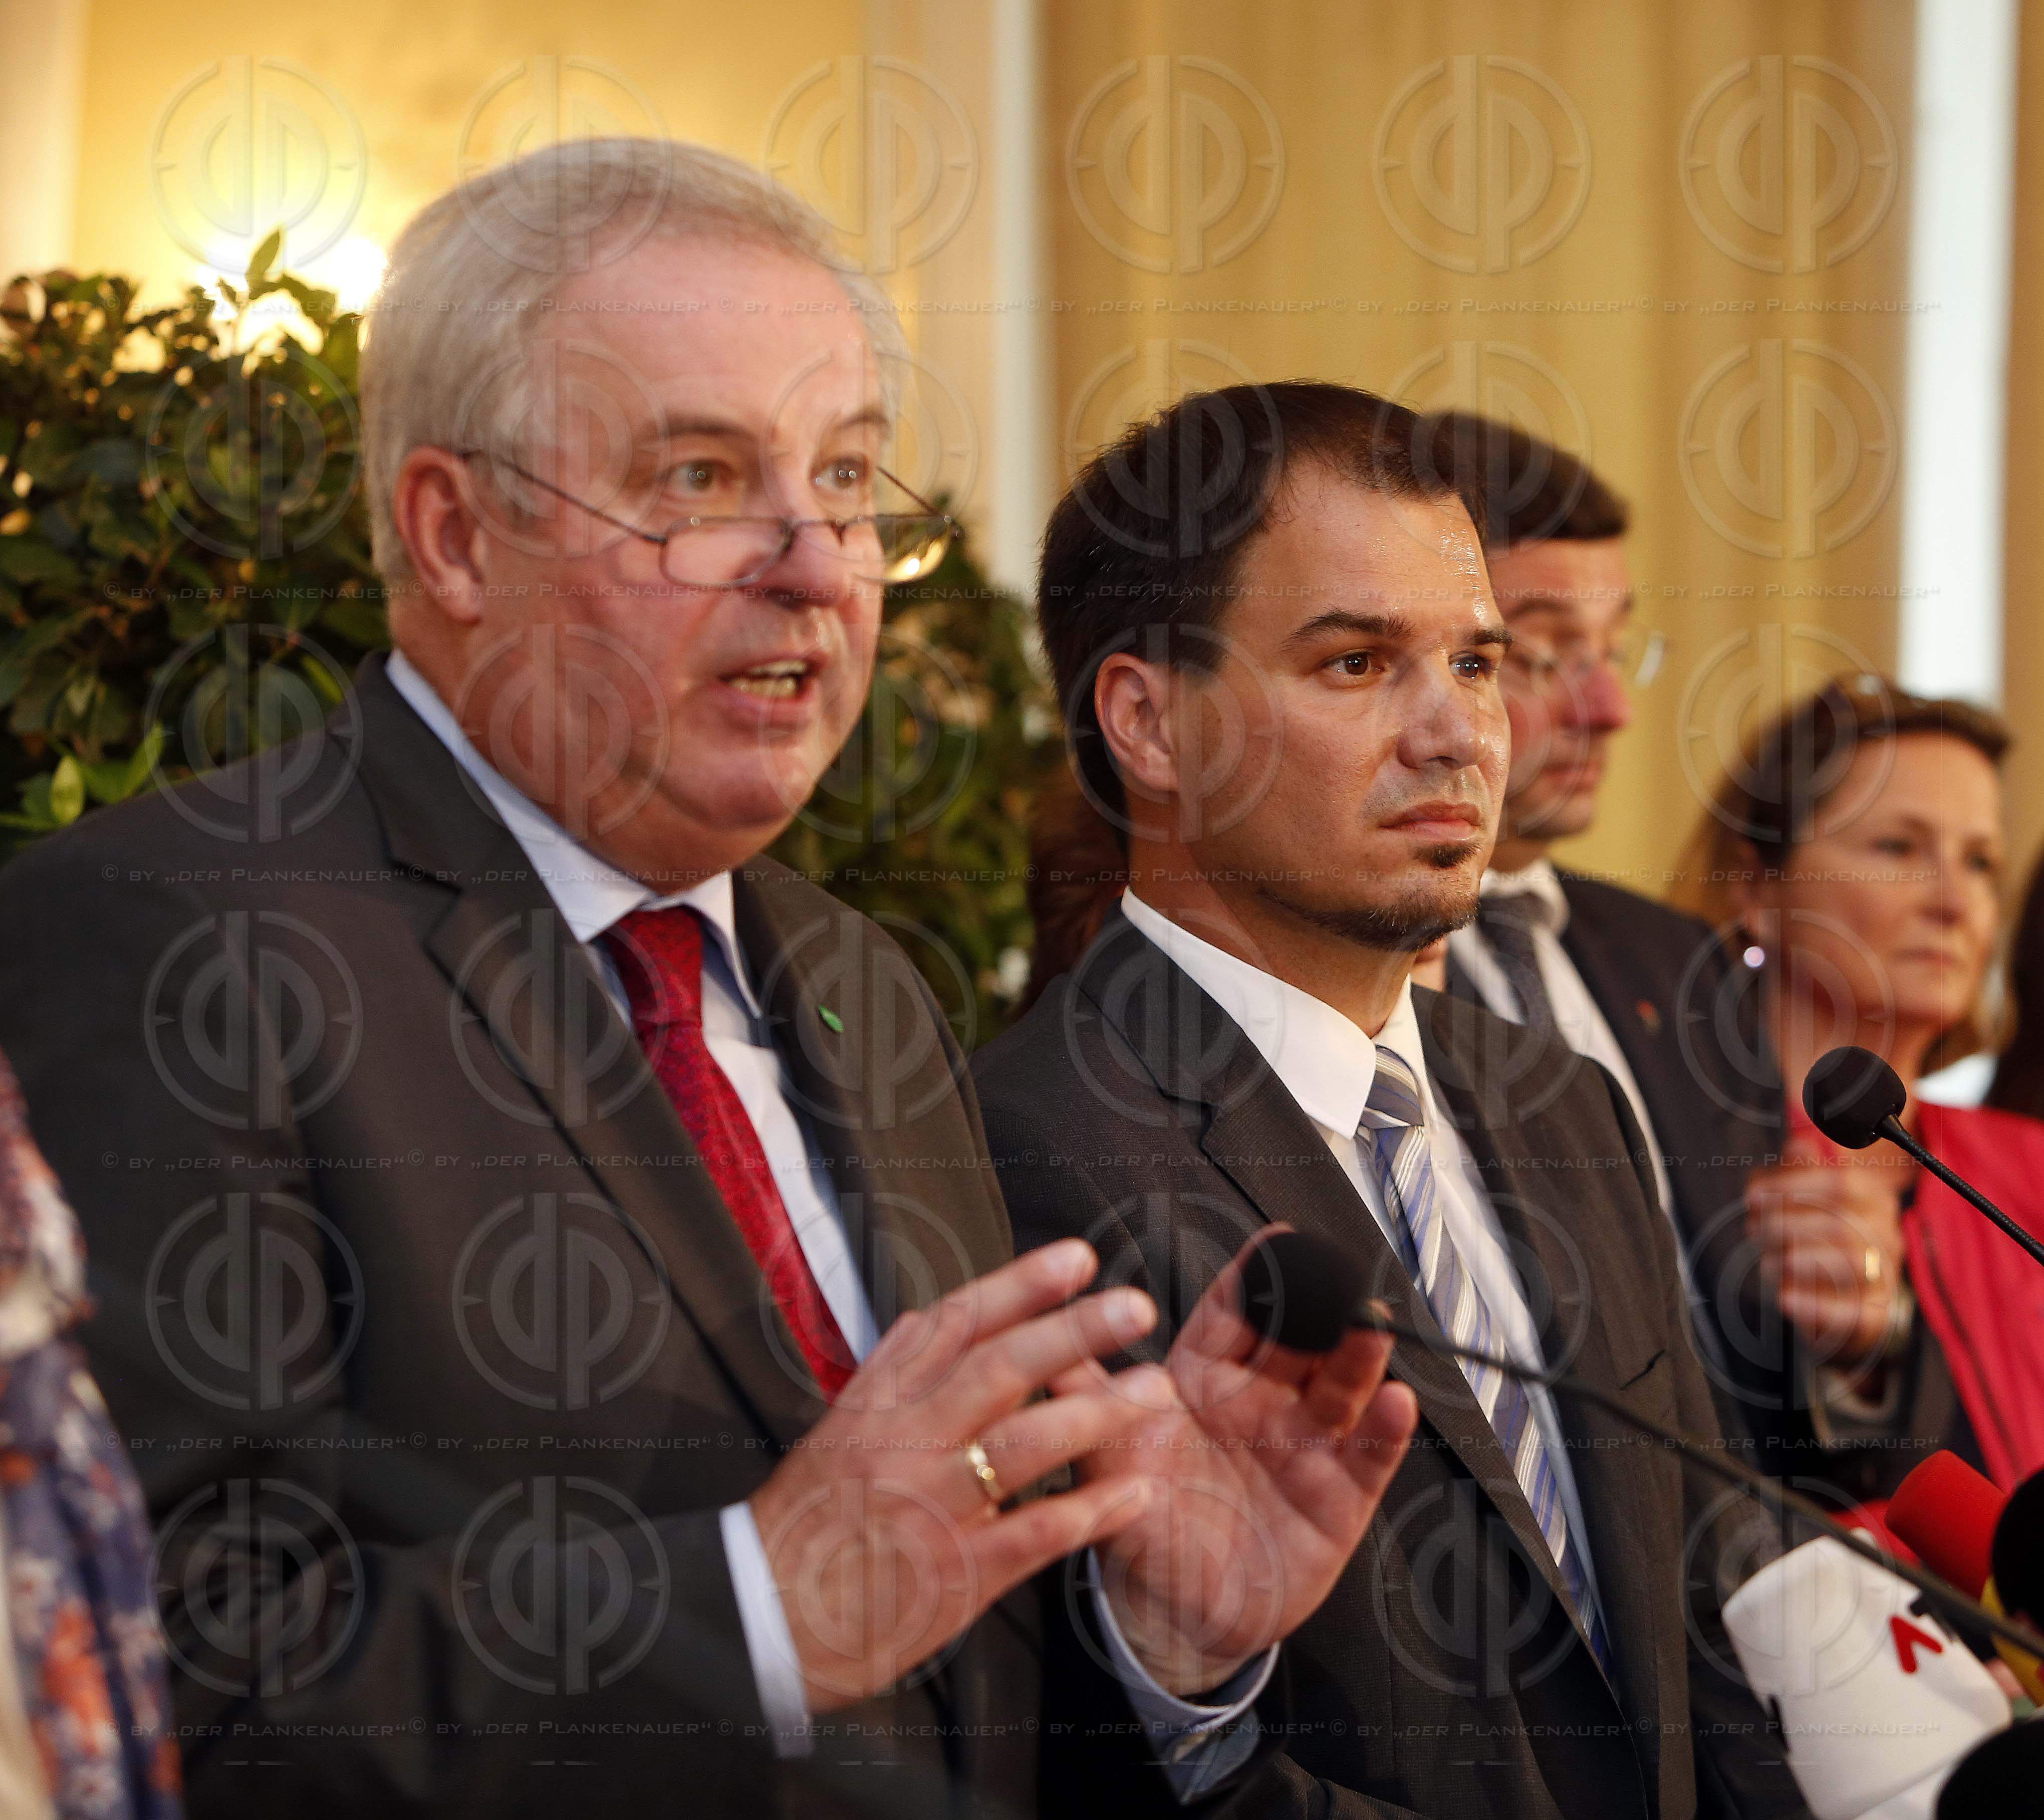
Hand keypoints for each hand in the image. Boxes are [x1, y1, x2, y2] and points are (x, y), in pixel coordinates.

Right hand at [747, 1239, 1158, 1713]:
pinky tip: (1136, 1492)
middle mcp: (907, 1440)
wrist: (764, 1620)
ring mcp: (932, 1504)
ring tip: (1154, 1391)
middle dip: (1072, 1331)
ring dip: (1096, 1413)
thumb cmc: (806, 1521)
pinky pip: (1034, 1532)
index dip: (1019, 1286)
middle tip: (1134, 1305)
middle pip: (999, 1369)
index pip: (955, 1324)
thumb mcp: (836, 1428)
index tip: (1076, 1258)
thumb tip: (930, 1316)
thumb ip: (890, 1371)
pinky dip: (1089, 1511)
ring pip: (1024, 1444)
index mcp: (880, 1400)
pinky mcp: (954, 1572)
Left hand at [1063, 1230, 1418, 1695]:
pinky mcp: (1338, 1497)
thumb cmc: (1141, 1522)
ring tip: (1372, 1325)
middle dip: (1319, 1306)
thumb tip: (1035, 1336)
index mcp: (1206, 1380)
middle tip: (1336, 1276)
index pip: (1233, 1315)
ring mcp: (1304, 1445)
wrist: (1174, 1614)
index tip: (1278, 1239)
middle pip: (1297, 1341)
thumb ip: (1081, 1395)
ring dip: (1358, 1356)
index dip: (1255, 1277)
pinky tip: (1396, 1403)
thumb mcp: (1107, 1457)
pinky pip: (1368, 1457)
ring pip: (1339, 1387)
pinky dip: (1385, 1430)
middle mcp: (1261, 1401)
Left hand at [1745, 1131, 1908, 1370]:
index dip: (1791, 1185)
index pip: (1839, 1182)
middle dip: (1787, 1224)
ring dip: (1799, 1259)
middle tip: (1755, 1230)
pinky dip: (1815, 1304)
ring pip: (1850, 1262)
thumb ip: (1802, 1171)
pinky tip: (1784, 1296)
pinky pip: (1854, 1310)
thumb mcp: (1812, 1197)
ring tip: (1768, 1261)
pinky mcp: (1876, 1311)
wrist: (1850, 1295)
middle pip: (1841, 1222)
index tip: (1753, 1194)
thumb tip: (1798, 1143)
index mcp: (1870, 1196)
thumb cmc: (1823, 1235)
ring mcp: (1884, 1272)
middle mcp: (1883, 1231)